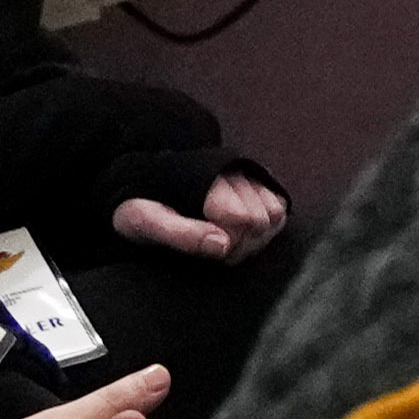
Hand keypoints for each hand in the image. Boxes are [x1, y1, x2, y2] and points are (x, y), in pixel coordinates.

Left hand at [109, 168, 290, 261]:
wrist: (139, 182)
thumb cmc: (140, 204)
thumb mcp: (143, 222)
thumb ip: (180, 234)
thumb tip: (222, 245)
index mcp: (204, 178)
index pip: (245, 219)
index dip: (229, 242)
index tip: (208, 247)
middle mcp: (231, 171)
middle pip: (261, 221)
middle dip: (240, 243)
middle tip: (214, 245)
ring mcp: (247, 176)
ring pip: (275, 215)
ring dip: (254, 237)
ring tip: (226, 238)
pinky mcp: (258, 184)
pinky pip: (280, 209)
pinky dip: (265, 227)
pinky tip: (240, 231)